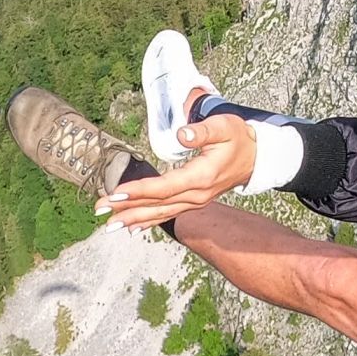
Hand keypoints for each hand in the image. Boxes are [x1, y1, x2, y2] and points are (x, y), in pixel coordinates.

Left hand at [99, 114, 256, 226]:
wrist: (257, 157)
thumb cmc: (238, 138)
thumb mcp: (224, 127)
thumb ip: (202, 131)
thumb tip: (181, 134)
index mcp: (201, 177)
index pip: (164, 187)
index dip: (138, 191)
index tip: (115, 193)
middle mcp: (196, 194)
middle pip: (157, 204)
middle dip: (126, 208)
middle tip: (100, 210)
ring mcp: (195, 201)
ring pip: (160, 213)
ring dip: (134, 218)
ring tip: (109, 225)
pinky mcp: (193, 201)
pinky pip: (168, 215)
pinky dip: (149, 221)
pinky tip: (132, 228)